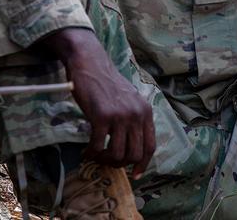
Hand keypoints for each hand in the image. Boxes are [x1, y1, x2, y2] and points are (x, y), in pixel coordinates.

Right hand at [44, 27, 154, 178]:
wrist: (90, 64)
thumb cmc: (107, 84)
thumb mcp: (129, 100)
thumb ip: (134, 120)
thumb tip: (131, 148)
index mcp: (145, 112)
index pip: (150, 146)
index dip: (143, 163)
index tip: (135, 173)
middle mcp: (136, 115)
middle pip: (134, 154)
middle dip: (120, 164)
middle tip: (107, 160)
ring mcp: (120, 116)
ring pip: (117, 154)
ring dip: (105, 160)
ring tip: (96, 155)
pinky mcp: (101, 117)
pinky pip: (98, 146)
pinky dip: (91, 153)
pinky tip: (86, 151)